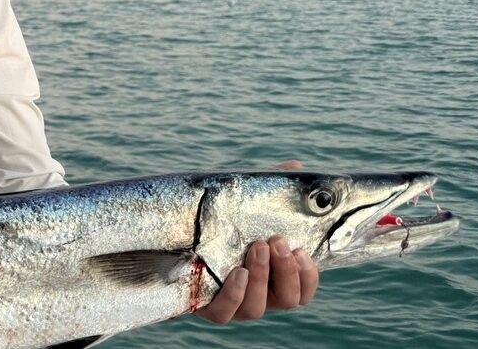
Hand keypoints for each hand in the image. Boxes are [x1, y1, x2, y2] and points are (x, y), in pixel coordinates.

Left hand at [196, 160, 319, 323]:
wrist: (169, 246)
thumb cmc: (217, 226)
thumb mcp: (242, 207)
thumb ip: (269, 190)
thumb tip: (297, 165)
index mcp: (274, 278)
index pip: (304, 289)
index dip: (308, 275)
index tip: (300, 249)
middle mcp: (260, 296)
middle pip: (289, 299)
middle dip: (286, 270)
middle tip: (274, 241)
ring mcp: (235, 305)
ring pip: (259, 307)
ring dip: (262, 277)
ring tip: (256, 247)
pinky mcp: (208, 308)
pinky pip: (226, 312)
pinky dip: (235, 293)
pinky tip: (237, 272)